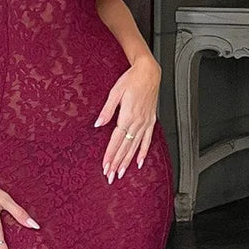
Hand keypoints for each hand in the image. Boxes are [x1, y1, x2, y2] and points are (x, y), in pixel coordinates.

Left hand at [94, 54, 160, 181]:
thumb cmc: (132, 80)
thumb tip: (98, 123)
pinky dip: (143, 152)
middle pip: (125, 147)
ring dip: (127, 161)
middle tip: (111, 175)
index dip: (110, 154)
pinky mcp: (150, 121)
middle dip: (117, 163)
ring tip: (121, 173)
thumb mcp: (115, 92)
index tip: (105, 165)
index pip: (116, 140)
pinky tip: (139, 162)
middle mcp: (137, 122)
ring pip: (135, 147)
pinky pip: (147, 140)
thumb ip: (107, 110)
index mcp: (128, 115)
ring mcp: (145, 123)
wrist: (149, 73)